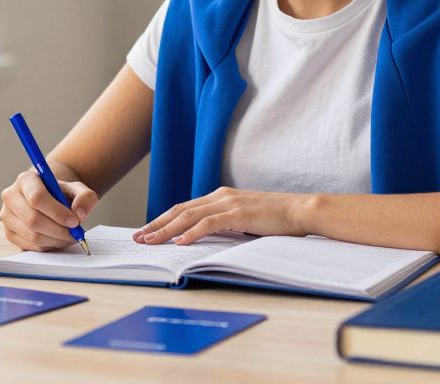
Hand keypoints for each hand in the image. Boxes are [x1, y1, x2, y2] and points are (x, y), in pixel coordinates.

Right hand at [0, 169, 97, 250]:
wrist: (48, 200)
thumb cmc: (60, 194)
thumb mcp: (77, 189)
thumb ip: (84, 197)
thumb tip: (79, 214)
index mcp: (25, 180)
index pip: (37, 197)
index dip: (57, 212)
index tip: (74, 221)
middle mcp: (10, 197)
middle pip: (33, 219)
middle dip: (58, 230)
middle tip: (75, 233)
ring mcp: (7, 216)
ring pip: (32, 235)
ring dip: (55, 240)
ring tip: (69, 236)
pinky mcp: (9, 233)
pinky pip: (29, 246)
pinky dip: (48, 246)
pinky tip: (57, 239)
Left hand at [133, 187, 315, 245]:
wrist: (301, 210)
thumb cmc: (276, 219)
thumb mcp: (244, 220)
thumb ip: (225, 225)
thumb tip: (204, 240)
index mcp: (220, 196)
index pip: (184, 208)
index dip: (163, 219)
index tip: (148, 231)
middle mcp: (220, 196)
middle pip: (180, 210)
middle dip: (156, 224)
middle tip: (138, 238)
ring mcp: (228, 203)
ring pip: (188, 216)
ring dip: (166, 230)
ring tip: (150, 241)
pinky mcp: (238, 213)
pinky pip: (208, 224)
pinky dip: (191, 233)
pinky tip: (179, 242)